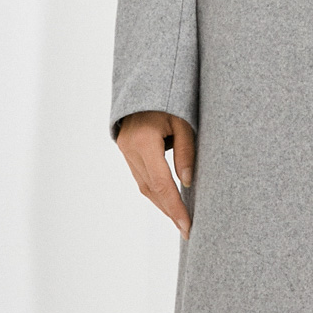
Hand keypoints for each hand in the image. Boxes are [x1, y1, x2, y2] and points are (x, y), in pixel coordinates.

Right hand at [116, 110, 196, 238]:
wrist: (145, 82)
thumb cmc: (170, 98)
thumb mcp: (184, 121)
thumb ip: (186, 152)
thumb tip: (188, 183)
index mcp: (144, 140)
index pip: (161, 182)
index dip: (175, 207)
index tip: (187, 225)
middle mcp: (130, 148)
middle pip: (151, 189)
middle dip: (170, 211)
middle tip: (187, 230)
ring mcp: (125, 150)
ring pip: (144, 186)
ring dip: (162, 204)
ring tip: (180, 220)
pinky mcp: (126, 150)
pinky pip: (141, 177)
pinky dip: (156, 191)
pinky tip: (169, 201)